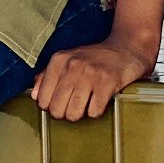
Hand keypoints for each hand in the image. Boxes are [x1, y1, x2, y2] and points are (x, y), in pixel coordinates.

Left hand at [31, 30, 155, 120]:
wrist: (128, 48)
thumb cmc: (95, 59)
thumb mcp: (67, 60)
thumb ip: (47, 76)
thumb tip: (35, 95)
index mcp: (58, 60)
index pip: (42, 100)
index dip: (51, 106)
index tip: (62, 102)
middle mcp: (72, 65)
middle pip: (57, 110)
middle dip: (65, 113)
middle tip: (75, 105)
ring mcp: (90, 74)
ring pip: (74, 114)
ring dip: (81, 114)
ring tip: (87, 104)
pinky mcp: (107, 82)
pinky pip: (94, 112)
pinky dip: (97, 111)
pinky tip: (100, 101)